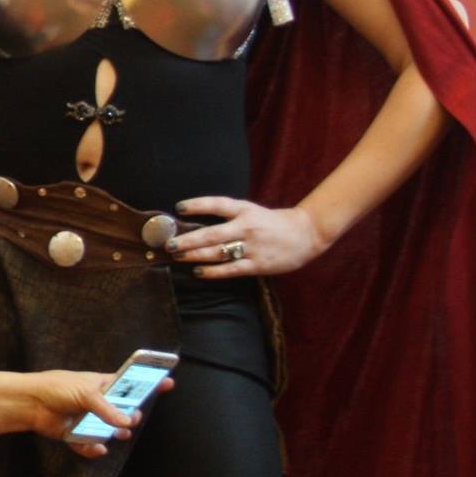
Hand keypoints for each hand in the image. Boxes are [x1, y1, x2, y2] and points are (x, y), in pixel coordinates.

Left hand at [30, 369, 170, 458]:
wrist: (30, 403)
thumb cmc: (57, 388)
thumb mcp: (86, 392)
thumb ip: (108, 408)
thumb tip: (128, 423)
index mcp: (103, 385)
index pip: (131, 383)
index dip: (149, 383)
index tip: (169, 382)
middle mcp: (99, 402)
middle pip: (124, 411)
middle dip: (131, 416)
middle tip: (132, 417)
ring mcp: (89, 418)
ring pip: (111, 431)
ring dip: (115, 434)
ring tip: (118, 434)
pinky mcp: (78, 434)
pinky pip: (92, 445)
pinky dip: (94, 448)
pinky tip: (96, 447)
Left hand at [168, 197, 328, 277]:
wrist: (306, 234)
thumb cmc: (272, 223)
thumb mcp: (251, 211)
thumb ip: (229, 216)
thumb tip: (196, 222)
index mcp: (245, 210)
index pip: (217, 204)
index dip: (197, 205)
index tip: (178, 207)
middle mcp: (246, 227)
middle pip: (211, 233)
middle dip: (188, 240)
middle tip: (169, 243)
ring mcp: (252, 247)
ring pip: (218, 253)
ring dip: (195, 255)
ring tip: (177, 256)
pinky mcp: (257, 264)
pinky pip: (230, 269)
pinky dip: (212, 271)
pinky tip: (198, 271)